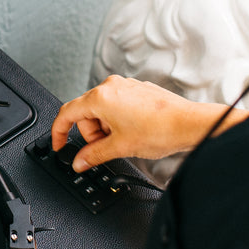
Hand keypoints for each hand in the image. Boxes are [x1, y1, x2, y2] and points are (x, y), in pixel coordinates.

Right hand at [51, 76, 247, 171]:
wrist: (189, 124)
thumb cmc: (160, 130)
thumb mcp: (119, 148)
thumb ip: (93, 155)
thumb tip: (80, 161)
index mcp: (101, 97)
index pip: (67, 113)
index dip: (58, 132)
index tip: (59, 145)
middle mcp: (111, 87)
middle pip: (85, 113)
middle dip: (92, 134)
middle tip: (106, 148)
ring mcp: (126, 87)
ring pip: (102, 111)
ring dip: (106, 129)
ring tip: (125, 140)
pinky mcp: (138, 91)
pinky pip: (117, 106)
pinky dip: (118, 122)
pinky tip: (133, 133)